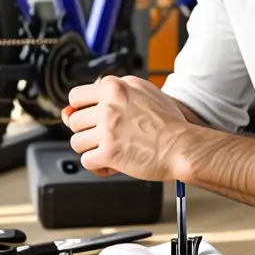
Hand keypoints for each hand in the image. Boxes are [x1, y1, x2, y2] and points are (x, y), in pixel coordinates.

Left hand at [63, 75, 190, 181]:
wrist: (183, 146)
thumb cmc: (168, 122)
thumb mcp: (142, 91)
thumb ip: (111, 92)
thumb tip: (72, 108)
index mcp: (115, 88)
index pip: (76, 96)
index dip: (82, 110)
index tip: (90, 118)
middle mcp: (109, 106)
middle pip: (75, 121)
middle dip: (88, 132)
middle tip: (107, 137)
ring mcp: (108, 130)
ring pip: (76, 142)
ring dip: (91, 149)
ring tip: (110, 149)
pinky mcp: (109, 153)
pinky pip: (87, 161)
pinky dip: (98, 166)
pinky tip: (112, 164)